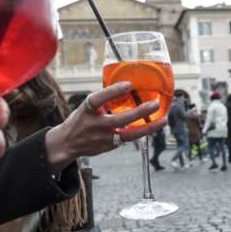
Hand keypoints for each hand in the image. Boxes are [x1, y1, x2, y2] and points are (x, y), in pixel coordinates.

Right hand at [45, 82, 165, 172]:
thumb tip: (128, 87)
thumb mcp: (87, 107)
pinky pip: (129, 139)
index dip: (113, 91)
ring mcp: (103, 138)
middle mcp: (95, 124)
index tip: (128, 84)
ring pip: (129, 134)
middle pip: (120, 120)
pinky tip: (154, 126)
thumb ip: (105, 100)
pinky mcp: (110, 146)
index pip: (99, 99)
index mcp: (87, 110)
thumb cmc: (81, 120)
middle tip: (155, 104)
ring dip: (148, 127)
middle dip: (140, 112)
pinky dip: (142, 132)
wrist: (67, 143)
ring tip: (163, 120)